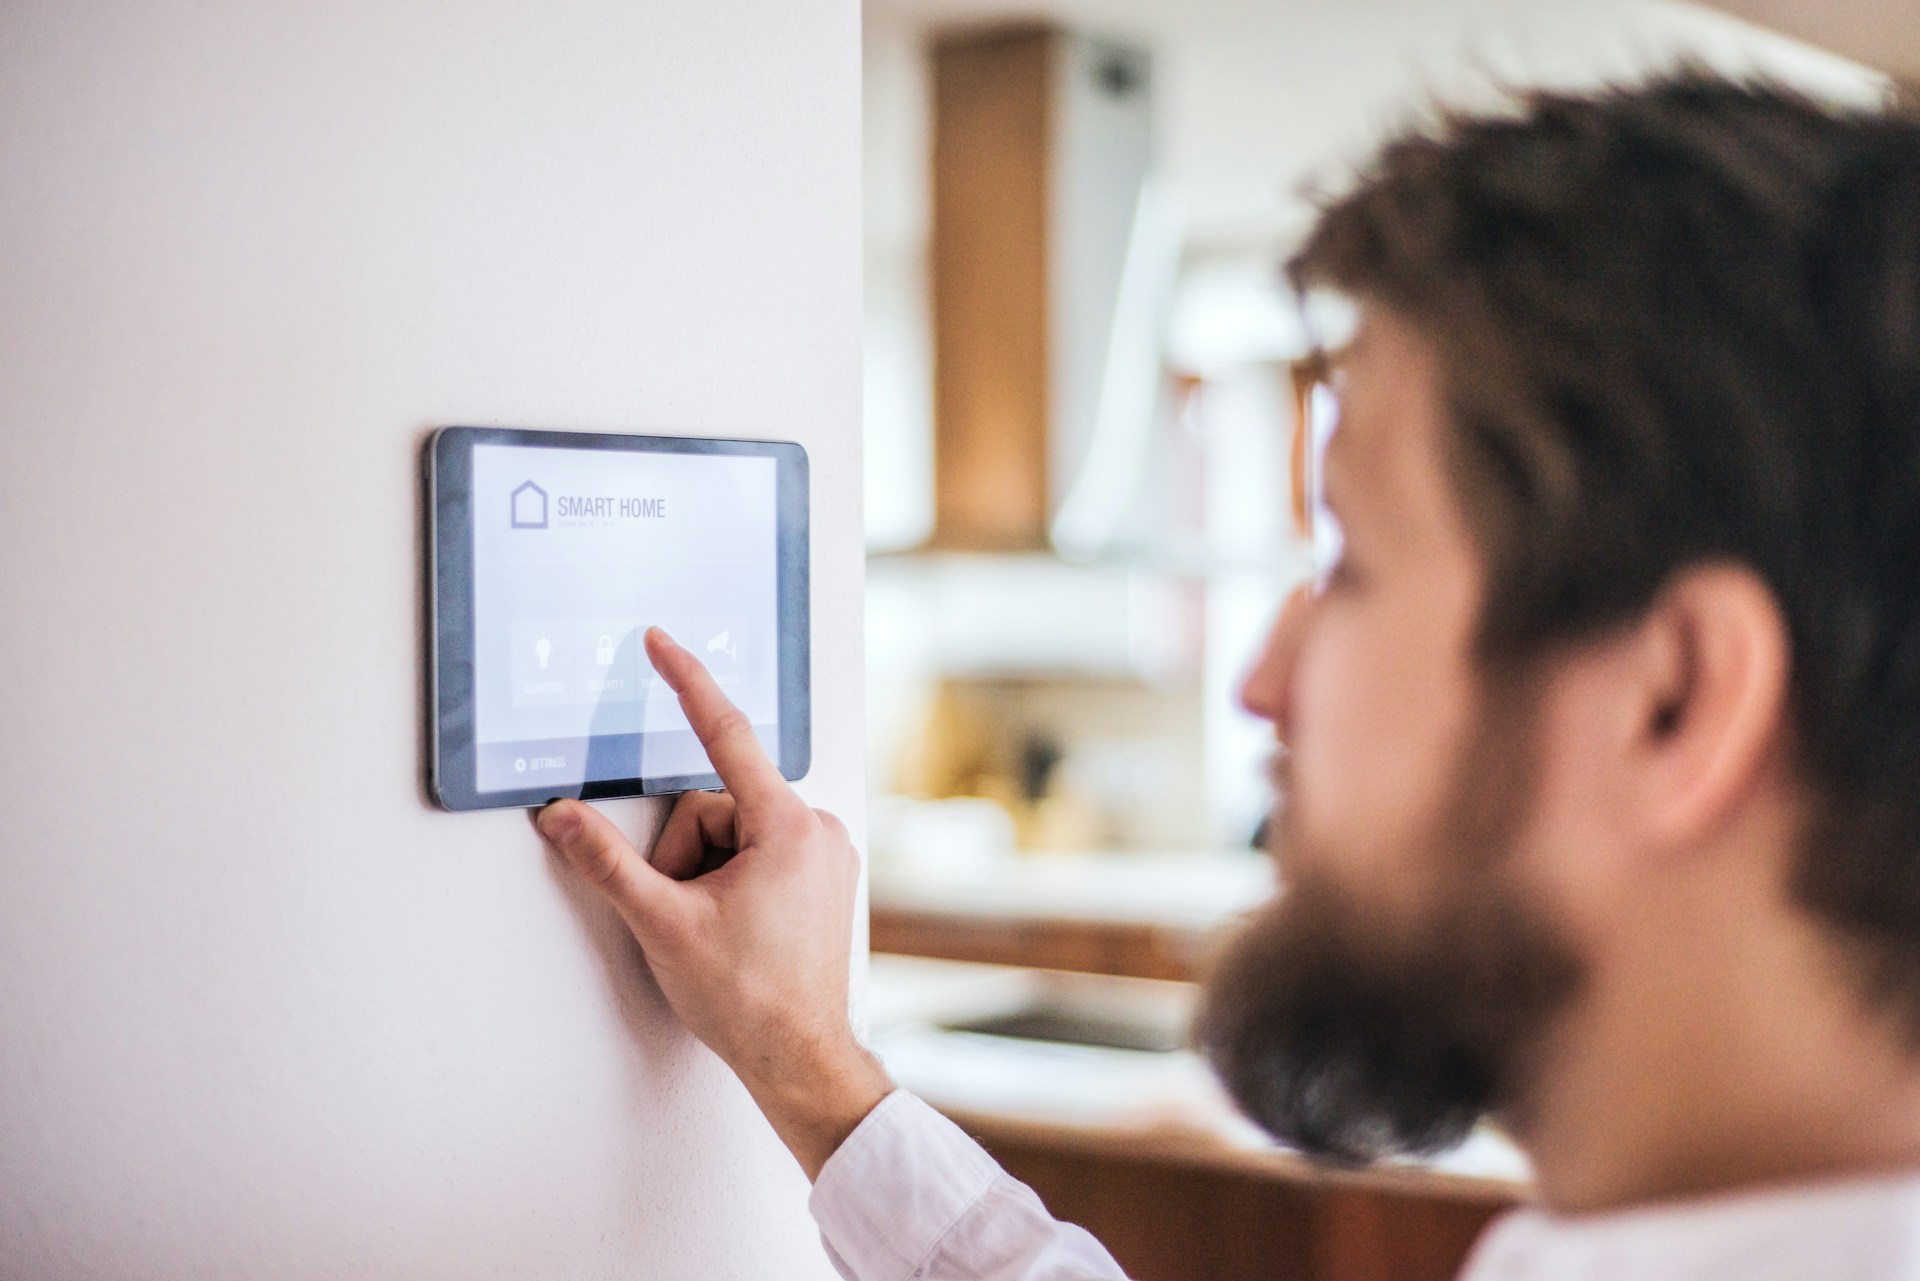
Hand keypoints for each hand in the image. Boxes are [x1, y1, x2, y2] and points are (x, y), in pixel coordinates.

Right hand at [535, 627, 891, 1178]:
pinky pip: (758, 853)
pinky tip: (737, 930)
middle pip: (715, 806)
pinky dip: (731, 881)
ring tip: (716, 930)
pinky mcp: (822, 878)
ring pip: (733, 833)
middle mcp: (816, 830)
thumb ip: (606, 863)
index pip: (725, 735)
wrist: (800, 1057)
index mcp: (787, 827)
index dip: (686, 684)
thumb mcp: (663, 923)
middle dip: (684, 854)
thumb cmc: (750, 999)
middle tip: (687, 913)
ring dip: (705, 873)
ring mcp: (825, 855)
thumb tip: (561, 817)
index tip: (662, 642)